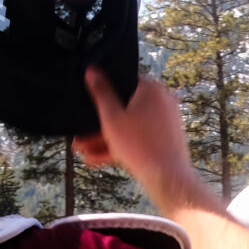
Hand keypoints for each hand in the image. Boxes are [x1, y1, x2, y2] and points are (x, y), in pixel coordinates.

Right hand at [78, 70, 207, 214]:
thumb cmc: (140, 146)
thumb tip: (92, 70)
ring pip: (130, 126)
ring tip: (83, 149)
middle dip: (99, 124)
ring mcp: (166, 121)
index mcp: (152, 89)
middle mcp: (163, 102)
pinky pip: (140, 138)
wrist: (168, 178)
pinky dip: (122, 145)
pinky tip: (98, 158)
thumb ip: (101, 92)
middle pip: (125, 108)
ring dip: (105, 138)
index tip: (88, 103)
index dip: (103, 91)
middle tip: (80, 133)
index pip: (123, 81)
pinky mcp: (166, 139)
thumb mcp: (112, 117)